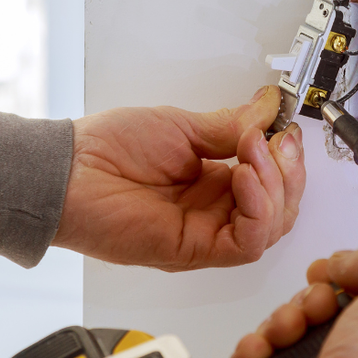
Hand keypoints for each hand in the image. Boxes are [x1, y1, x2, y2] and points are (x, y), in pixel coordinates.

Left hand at [52, 86, 305, 270]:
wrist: (69, 171)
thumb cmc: (109, 149)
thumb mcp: (181, 126)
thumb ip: (230, 125)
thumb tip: (268, 107)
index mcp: (215, 182)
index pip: (273, 182)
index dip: (286, 159)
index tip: (284, 128)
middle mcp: (215, 211)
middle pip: (281, 208)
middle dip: (289, 172)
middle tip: (277, 140)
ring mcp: (207, 232)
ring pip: (271, 228)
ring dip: (275, 187)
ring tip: (252, 151)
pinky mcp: (194, 250)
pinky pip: (246, 243)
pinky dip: (257, 209)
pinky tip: (244, 177)